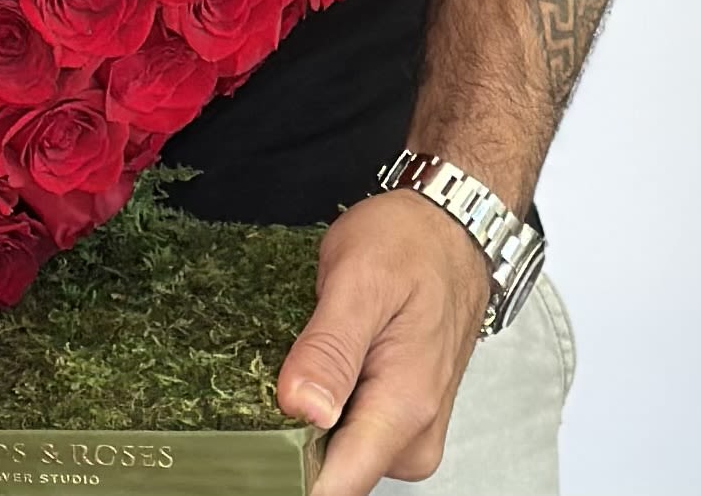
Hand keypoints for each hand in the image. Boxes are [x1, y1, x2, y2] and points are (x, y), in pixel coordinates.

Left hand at [275, 190, 495, 494]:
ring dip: (309, 417)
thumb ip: (330, 349)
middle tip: (271, 372)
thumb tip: (302, 409)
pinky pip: (353, 433)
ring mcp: (412, 431)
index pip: (339, 483)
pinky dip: (327, 406)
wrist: (450, 229)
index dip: (286, 473)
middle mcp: (415, 436)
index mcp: (404, 407)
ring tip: (302, 357)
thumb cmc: (410, 245)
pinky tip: (320, 365)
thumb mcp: (358, 279)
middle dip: (292, 437)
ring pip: (339, 453)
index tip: (250, 446)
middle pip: (334, 472)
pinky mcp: (404, 421)